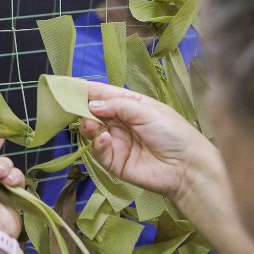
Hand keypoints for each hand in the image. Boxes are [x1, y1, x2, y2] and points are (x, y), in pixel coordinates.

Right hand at [80, 81, 222, 203]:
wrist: (187, 168)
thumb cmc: (172, 133)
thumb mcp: (147, 111)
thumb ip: (118, 105)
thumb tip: (91, 105)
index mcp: (130, 105)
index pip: (104, 95)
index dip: (87, 90)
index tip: (67, 86)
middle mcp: (120, 122)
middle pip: (94, 112)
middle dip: (82, 108)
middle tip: (71, 106)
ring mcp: (116, 142)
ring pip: (92, 131)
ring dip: (88, 126)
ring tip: (91, 124)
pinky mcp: (113, 162)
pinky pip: (98, 151)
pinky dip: (96, 144)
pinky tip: (103, 139)